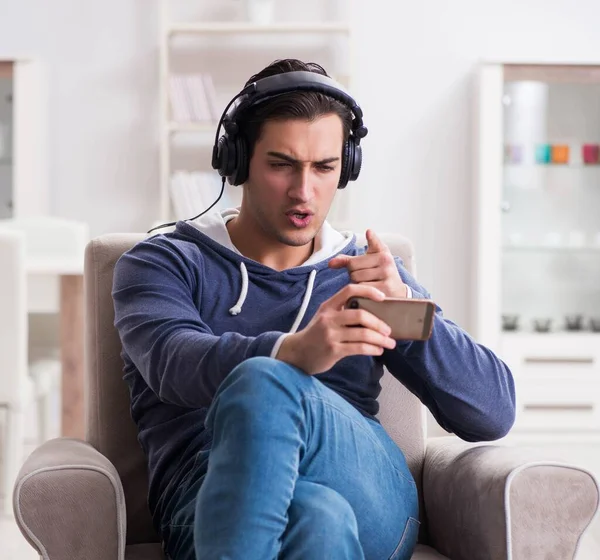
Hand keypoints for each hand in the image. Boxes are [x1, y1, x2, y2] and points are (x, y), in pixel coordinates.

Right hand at [276, 284, 395, 374]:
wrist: (297, 353)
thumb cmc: (316, 334)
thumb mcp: (325, 317)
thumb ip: (343, 312)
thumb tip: (372, 312)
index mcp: (328, 306)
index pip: (349, 290)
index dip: (368, 291)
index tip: (382, 297)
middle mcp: (328, 318)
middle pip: (360, 315)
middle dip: (378, 323)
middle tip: (388, 330)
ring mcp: (330, 334)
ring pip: (362, 334)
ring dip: (380, 339)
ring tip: (389, 343)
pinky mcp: (333, 350)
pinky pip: (359, 348)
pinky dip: (373, 349)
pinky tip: (378, 350)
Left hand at [328, 229, 407, 297]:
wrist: (399, 292)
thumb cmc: (380, 274)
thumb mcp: (369, 261)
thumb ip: (348, 260)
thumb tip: (331, 263)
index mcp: (382, 252)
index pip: (353, 261)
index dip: (350, 266)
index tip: (360, 245)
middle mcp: (386, 261)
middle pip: (353, 271)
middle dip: (355, 276)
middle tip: (367, 279)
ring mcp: (387, 275)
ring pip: (357, 281)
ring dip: (359, 285)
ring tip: (370, 285)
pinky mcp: (386, 289)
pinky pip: (364, 291)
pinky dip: (363, 294)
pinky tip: (370, 294)